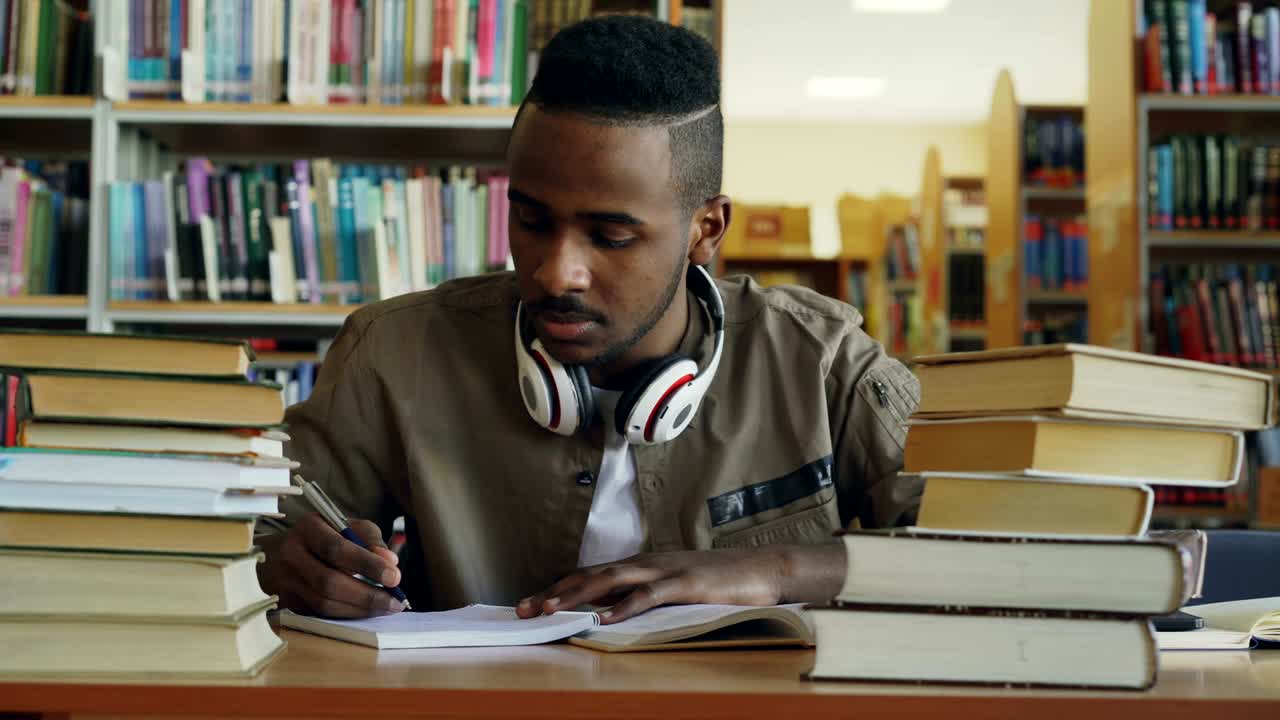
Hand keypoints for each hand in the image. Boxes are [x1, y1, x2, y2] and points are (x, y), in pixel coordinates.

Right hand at [257, 512, 404, 617]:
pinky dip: (349, 614)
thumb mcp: (349, 526)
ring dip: (360, 609)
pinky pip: (321, 613)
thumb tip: (391, 562)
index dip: (367, 565)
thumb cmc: (326, 536)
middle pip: (329, 581)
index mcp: (308, 528)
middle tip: (395, 601)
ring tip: (387, 607)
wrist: (282, 552)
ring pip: (324, 602)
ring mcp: (286, 581)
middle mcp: (292, 554)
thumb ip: (371, 540)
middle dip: (367, 594)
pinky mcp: (289, 602)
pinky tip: (369, 611)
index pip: (336, 549)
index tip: (395, 577)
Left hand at [516, 549, 789, 624]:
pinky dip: (625, 607)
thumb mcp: (670, 587)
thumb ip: (640, 594)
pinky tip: (605, 620)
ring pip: (611, 580)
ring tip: (550, 609)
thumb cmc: (717, 582)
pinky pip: (649, 595)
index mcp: (641, 566)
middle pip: (590, 575)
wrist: (761, 569)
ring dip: (577, 595)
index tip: (527, 604)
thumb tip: (605, 610)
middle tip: (523, 608)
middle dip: (554, 591)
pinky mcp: (685, 584)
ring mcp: (665, 571)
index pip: (589, 574)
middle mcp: (646, 564)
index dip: (556, 587)